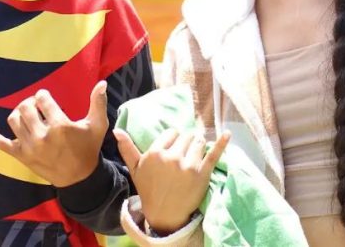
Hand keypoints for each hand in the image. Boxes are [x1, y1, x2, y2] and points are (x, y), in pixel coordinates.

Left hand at [0, 81, 108, 187]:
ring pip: (13, 120)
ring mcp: (29, 146)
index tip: (46, 98)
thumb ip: (98, 103)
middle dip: (30, 102)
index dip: (43, 96)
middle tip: (37, 106)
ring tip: (28, 114)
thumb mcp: (97, 125)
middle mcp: (42, 135)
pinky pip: (0, 143)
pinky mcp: (20, 155)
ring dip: (19, 112)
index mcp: (60, 126)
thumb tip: (102, 83)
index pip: (43, 100)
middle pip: (26, 107)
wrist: (78, 177)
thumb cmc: (88, 148)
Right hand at [115, 127, 229, 235]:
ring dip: (198, 146)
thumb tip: (116, 130)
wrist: (164, 214)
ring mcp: (188, 165)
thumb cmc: (149, 190)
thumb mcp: (135, 170)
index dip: (173, 141)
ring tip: (193, 158)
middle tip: (182, 158)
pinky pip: (213, 154)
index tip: (172, 151)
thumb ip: (127, 149)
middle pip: (186, 136)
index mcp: (155, 153)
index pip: (172, 133)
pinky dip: (221, 143)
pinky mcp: (203, 173)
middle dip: (186, 144)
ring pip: (198, 141)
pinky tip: (227, 134)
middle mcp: (172, 157)